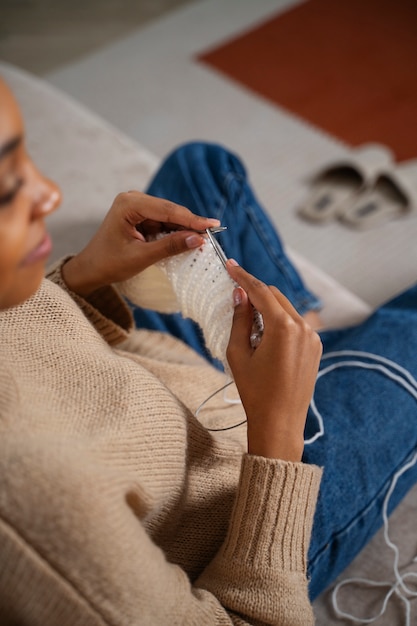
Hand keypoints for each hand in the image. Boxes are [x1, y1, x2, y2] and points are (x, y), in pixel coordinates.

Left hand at [62, 191, 218, 295]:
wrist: (91, 269)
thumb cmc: (110, 263)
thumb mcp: (141, 257)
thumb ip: (170, 246)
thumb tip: (198, 239)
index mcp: (129, 204)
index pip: (168, 210)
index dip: (192, 219)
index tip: (213, 226)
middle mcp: (133, 199)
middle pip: (170, 210)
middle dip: (190, 223)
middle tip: (213, 234)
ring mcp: (137, 207)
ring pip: (169, 217)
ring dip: (184, 228)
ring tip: (203, 239)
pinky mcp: (141, 216)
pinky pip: (163, 223)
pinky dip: (174, 232)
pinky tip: (188, 239)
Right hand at [226, 260, 321, 461]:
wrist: (280, 421)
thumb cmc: (254, 391)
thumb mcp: (238, 353)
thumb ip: (240, 319)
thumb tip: (239, 294)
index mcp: (283, 327)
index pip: (261, 291)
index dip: (244, 277)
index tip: (231, 266)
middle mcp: (303, 327)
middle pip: (275, 295)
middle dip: (256, 293)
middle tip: (235, 297)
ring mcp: (313, 337)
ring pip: (286, 308)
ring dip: (268, 308)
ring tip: (250, 328)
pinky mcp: (316, 347)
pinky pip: (296, 324)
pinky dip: (280, 322)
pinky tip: (266, 338)